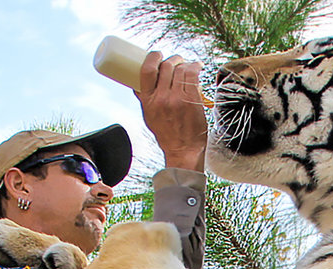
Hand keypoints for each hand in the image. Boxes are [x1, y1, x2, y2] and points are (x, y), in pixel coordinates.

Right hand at [138, 52, 206, 171]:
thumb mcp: (149, 116)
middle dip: (172, 59)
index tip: (157, 54)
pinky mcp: (192, 100)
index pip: (147, 70)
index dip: (153, 57)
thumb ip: (144, 99)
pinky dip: (195, 67)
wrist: (183, 150)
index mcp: (148, 101)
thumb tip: (136, 85)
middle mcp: (161, 98)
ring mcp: (177, 99)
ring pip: (180, 69)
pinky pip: (193, 75)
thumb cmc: (167, 134)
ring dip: (184, 63)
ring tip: (187, 64)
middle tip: (177, 60)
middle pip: (166, 67)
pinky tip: (196, 66)